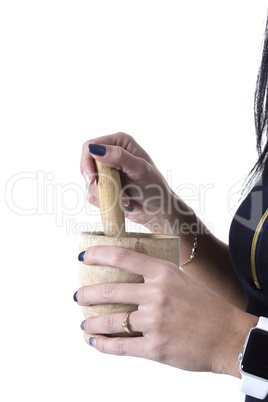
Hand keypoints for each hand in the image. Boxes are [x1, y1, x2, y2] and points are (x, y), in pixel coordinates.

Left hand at [75, 246, 257, 376]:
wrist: (228, 336)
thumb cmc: (204, 307)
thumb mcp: (181, 281)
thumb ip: (155, 278)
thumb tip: (126, 280)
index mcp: (163, 273)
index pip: (123, 257)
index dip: (98, 254)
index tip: (83, 256)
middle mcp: (156, 294)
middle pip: (109, 291)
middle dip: (87, 294)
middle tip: (78, 297)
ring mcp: (155, 321)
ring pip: (111, 321)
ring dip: (91, 322)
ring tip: (84, 323)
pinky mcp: (156, 347)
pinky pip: (121, 346)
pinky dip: (103, 345)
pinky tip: (96, 342)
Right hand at [80, 132, 186, 231]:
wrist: (158, 209)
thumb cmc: (155, 187)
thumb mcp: (140, 170)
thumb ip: (120, 157)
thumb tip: (97, 150)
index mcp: (119, 142)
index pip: (90, 146)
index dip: (87, 162)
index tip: (91, 179)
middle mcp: (110, 154)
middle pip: (86, 165)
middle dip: (99, 183)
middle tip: (113, 193)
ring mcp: (106, 171)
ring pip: (89, 183)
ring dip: (107, 195)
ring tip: (126, 200)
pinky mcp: (103, 187)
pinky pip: (93, 195)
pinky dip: (107, 202)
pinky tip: (123, 203)